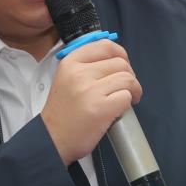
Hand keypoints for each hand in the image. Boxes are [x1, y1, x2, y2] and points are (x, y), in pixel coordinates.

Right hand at [42, 39, 141, 164]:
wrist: (52, 139)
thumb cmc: (63, 112)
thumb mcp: (67, 79)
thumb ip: (88, 65)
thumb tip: (119, 59)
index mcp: (71, 62)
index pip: (105, 46)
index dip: (120, 55)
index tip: (122, 67)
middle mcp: (80, 72)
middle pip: (121, 63)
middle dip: (129, 76)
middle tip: (125, 88)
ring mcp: (90, 90)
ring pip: (128, 79)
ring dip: (133, 90)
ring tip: (127, 99)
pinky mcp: (101, 108)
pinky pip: (127, 97)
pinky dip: (128, 104)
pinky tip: (119, 110)